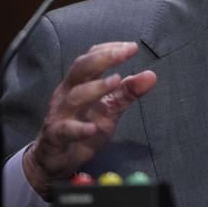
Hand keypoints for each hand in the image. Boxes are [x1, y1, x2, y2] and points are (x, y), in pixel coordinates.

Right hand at [22, 41, 156, 198]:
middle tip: (124, 53)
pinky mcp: (56, 136)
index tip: (132, 47)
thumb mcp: (111, 108)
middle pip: (81, 69)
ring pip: (75, 96)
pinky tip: (93, 128)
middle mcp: (68, 93)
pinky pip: (65, 130)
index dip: (110, 50)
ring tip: (116, 81)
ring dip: (96, 87)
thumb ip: (129, 91)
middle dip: (102, 59)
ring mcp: (60, 114)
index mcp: (80, 82)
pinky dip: (78, 129)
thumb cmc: (85, 125)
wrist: (57, 159)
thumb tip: (152, 75)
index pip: (91, 57)